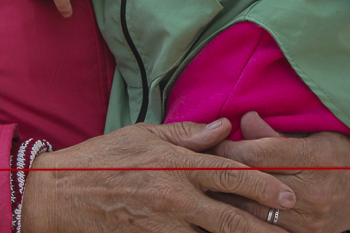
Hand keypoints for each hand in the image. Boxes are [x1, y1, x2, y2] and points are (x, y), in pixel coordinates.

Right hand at [20, 119, 296, 232]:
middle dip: (264, 226)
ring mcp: (163, 226)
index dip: (263, 185)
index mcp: (175, 165)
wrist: (58, 195)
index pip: (230, 174)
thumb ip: (186, 134)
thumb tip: (224, 127)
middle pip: (231, 217)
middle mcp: (174, 197)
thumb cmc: (100, 159)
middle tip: (291, 228)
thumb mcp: (143, 134)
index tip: (289, 193)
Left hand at [212, 114, 349, 232]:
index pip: (260, 153)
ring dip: (227, 200)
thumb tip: (242, 120)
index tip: (209, 141)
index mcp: (315, 158)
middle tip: (196, 165)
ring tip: (203, 190)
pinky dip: (245, 220)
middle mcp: (312, 191)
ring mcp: (310, 219)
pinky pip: (268, 229)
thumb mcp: (317, 133)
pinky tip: (225, 214)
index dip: (230, 147)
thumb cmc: (344, 152)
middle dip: (222, 174)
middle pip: (254, 183)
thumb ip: (277, 132)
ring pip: (255, 211)